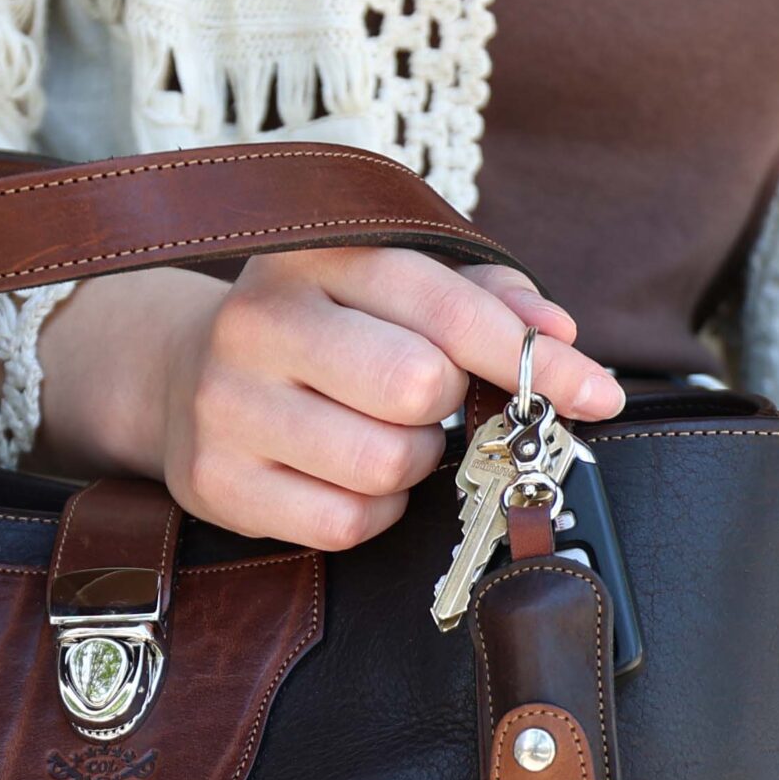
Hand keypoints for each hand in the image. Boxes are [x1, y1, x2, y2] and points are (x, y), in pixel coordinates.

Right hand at [37, 252, 624, 549]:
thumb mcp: (390, 287)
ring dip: (409, 464)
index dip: (535, 359)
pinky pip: (344, 524)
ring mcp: (226, 405)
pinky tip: (342, 475)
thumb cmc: (320, 328)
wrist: (181, 374)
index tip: (597, 393)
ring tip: (377, 434)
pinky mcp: (216, 481)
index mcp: (316, 256)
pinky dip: (368, 512)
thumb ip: (482, 298)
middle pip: (417, 389)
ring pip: (385, 465)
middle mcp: (259, 322)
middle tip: (423, 403)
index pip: (449, 310)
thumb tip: (558, 336)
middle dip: (444, 409)